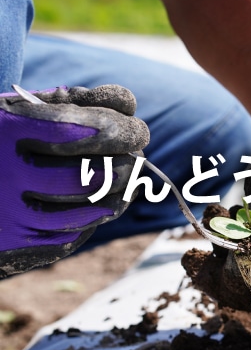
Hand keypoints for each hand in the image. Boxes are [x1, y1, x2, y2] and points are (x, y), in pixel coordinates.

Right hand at [0, 85, 149, 276]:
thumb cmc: (0, 139)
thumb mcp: (23, 109)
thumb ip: (75, 102)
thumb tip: (128, 103)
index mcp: (5, 128)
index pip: (82, 131)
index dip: (121, 131)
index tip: (138, 131)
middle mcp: (4, 174)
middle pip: (96, 175)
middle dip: (129, 163)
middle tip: (137, 154)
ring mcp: (10, 215)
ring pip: (93, 209)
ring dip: (121, 191)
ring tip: (125, 175)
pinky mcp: (16, 247)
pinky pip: (74, 233)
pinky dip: (92, 215)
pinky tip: (92, 200)